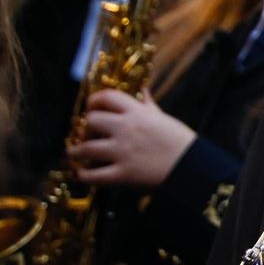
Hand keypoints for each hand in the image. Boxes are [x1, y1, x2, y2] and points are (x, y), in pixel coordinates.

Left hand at [69, 89, 195, 186]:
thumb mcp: (164, 118)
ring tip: (72, 153)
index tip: (90, 107)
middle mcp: (125, 129)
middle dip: (84, 127)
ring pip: (86, 148)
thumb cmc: (180, 141)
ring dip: (75, 151)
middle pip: (91, 121)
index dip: (93, 100)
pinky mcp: (122, 174)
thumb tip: (143, 89)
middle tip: (85, 134)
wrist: (192, 167)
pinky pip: (94, 175)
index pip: (107, 97)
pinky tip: (81, 174)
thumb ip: (148, 105)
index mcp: (137, 113)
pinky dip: (83, 175)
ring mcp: (122, 152)